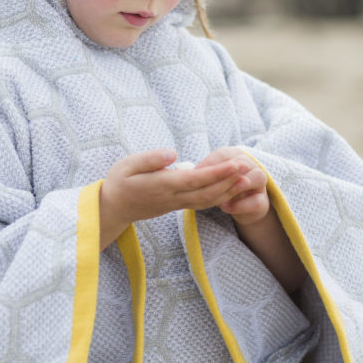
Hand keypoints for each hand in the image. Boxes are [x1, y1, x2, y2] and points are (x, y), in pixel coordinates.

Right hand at [99, 148, 250, 248]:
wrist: (113, 209)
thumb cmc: (118, 182)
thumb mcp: (126, 165)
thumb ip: (149, 159)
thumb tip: (172, 154)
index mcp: (161, 186)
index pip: (194, 180)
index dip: (216, 173)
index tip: (234, 163)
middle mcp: (172, 198)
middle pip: (207, 192)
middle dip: (229, 181)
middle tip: (249, 166)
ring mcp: (176, 204)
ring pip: (208, 200)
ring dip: (229, 190)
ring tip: (246, 177)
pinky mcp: (178, 206)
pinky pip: (203, 203)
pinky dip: (220, 196)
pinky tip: (231, 188)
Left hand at [194, 147, 270, 225]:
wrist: (243, 206)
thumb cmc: (223, 187)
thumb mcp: (213, 178)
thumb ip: (203, 173)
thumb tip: (183, 172)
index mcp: (236, 157)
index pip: (225, 154)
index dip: (210, 163)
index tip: (194, 173)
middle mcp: (251, 167)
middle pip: (244, 162)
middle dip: (226, 172)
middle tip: (207, 182)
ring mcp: (259, 184)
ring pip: (257, 177)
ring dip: (239, 185)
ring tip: (223, 194)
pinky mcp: (262, 202)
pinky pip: (256, 201)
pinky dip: (241, 205)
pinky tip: (225, 208)